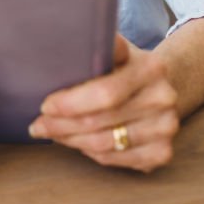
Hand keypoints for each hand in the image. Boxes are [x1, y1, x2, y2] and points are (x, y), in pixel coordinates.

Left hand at [29, 34, 179, 172]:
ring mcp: (165, 128)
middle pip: (100, 121)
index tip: (45, 104)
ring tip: (50, 132)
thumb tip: (55, 44)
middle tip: (37, 124)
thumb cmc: (125, 65)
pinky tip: (75, 142)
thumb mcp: (115, 48)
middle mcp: (163, 98)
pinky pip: (115, 159)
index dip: (71, 102)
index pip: (105, 92)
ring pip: (104, 144)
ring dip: (70, 140)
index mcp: (150, 67)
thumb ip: (95, 48)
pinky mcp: (162, 152)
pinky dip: (89, 153)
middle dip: (62, 124)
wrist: (163, 85)